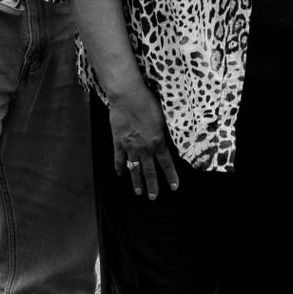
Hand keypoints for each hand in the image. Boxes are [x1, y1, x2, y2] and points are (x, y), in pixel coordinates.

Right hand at [107, 83, 180, 200]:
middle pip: (149, 171)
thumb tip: (174, 141)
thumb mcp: (164, 118)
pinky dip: (119, 167)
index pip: (166, 164)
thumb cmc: (148, 102)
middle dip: (153, 185)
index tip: (175, 187)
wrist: (127, 96)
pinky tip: (120, 174)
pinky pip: (118, 157)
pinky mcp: (117, 141)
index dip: (171, 176)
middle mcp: (143, 148)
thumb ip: (167, 133)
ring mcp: (129, 146)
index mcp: (157, 142)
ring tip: (139, 192)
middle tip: (154, 198)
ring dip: (136, 181)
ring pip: (133, 168)